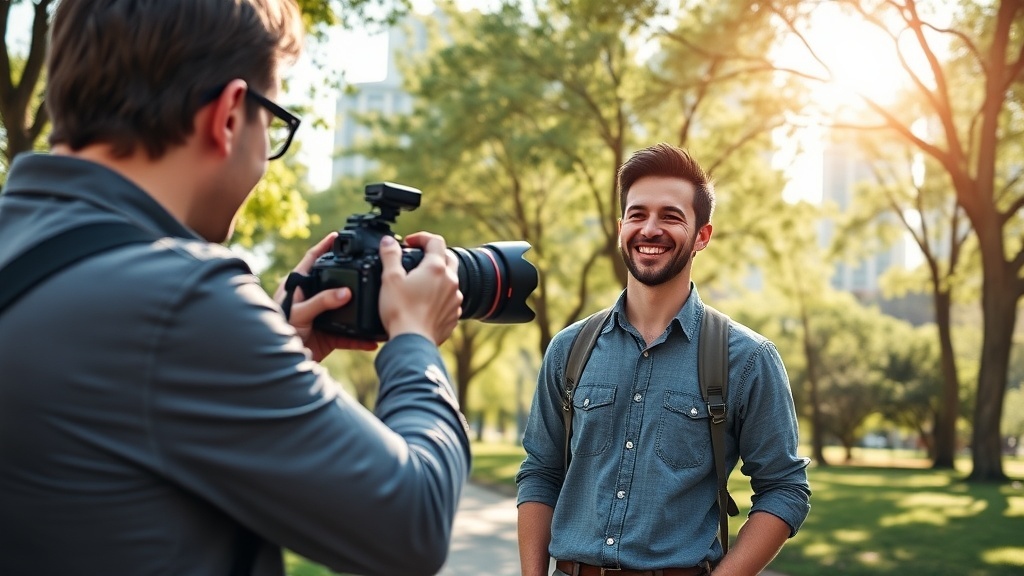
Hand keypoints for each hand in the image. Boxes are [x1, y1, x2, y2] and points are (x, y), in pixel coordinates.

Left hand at [274, 232, 378, 360]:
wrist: (277, 364)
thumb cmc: (278, 332)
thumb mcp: (299, 313)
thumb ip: (321, 301)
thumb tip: (345, 293)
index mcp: (299, 287)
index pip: (312, 260)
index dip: (324, 247)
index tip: (336, 236)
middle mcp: (312, 299)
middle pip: (335, 283)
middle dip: (351, 278)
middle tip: (367, 268)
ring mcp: (322, 317)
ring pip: (346, 309)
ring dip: (359, 310)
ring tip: (376, 304)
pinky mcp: (329, 335)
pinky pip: (349, 335)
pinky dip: (360, 339)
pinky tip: (372, 340)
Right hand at [378, 232, 461, 344]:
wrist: (412, 342)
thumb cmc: (400, 311)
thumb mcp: (389, 278)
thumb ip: (390, 255)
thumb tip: (388, 241)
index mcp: (436, 268)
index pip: (436, 241)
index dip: (422, 237)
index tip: (410, 242)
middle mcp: (450, 281)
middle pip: (448, 257)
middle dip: (434, 254)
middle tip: (418, 259)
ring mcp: (455, 299)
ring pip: (451, 280)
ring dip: (438, 277)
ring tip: (420, 283)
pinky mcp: (454, 315)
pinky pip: (450, 300)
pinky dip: (440, 296)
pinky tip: (425, 303)